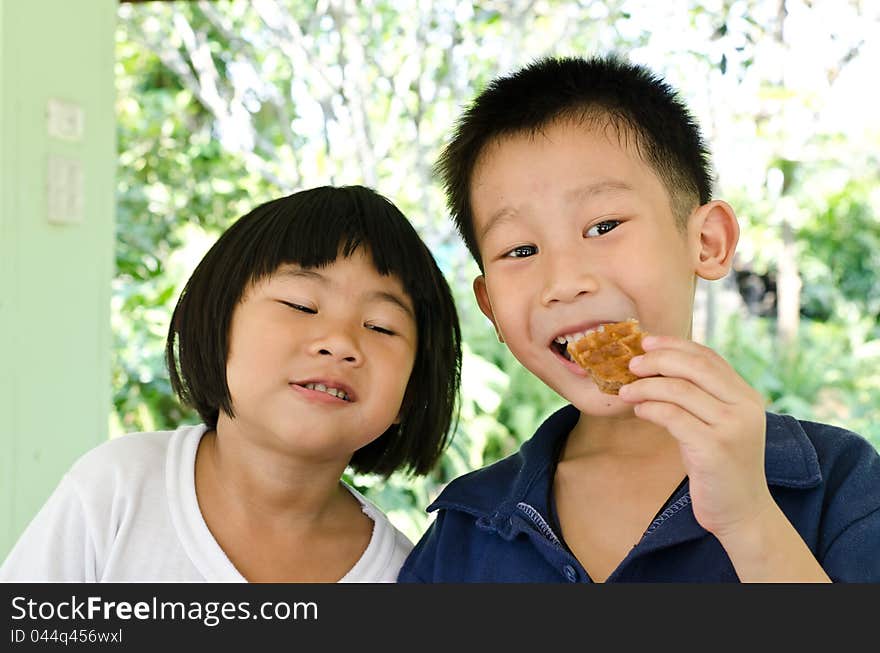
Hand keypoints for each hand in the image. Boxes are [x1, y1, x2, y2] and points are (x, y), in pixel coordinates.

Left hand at [617, 335, 773, 540]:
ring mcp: (731, 427)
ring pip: (679, 390)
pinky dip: (650, 409)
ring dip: (646, 386)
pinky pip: (672, 416)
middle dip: (658, 360)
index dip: (675, 345)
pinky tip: (639, 411)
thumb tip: (658, 366)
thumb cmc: (720, 466)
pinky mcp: (713, 448)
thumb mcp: (719, 425)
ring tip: (626, 391)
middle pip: (694, 367)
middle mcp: (744, 407)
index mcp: (747, 396)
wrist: (742, 513)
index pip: (709, 357)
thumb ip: (702, 397)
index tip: (647, 342)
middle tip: (631, 364)